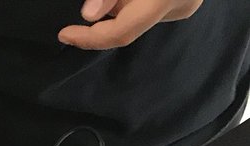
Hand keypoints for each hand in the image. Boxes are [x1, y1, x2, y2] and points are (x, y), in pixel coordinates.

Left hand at [59, 0, 203, 48]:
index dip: (90, 38)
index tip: (65, 34)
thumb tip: (88, 15)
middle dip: (105, 16)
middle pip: (129, 25)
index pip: (122, 31)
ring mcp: (185, 6)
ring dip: (120, 5)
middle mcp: (179, 6)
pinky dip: (132, 1)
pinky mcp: (185, 2)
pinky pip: (149, 9)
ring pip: (137, 17)